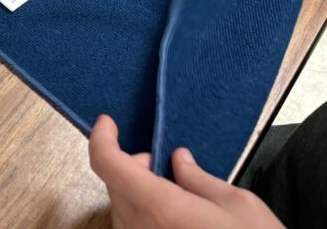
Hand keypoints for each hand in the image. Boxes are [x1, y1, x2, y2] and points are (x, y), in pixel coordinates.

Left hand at [89, 115, 282, 228]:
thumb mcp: (238, 205)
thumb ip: (199, 178)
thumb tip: (179, 160)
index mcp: (160, 206)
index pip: (107, 163)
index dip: (102, 138)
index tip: (107, 123)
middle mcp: (139, 228)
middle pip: (116, 183)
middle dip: (134, 166)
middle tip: (166, 166)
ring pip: (122, 205)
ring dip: (139, 192)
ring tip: (177, 198)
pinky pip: (131, 226)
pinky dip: (144, 214)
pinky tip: (174, 218)